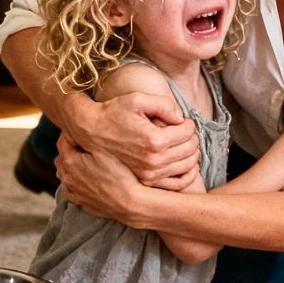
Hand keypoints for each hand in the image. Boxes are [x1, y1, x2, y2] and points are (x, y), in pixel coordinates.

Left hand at [55, 134, 144, 220]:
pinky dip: (73, 181)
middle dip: (69, 149)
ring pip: (64, 175)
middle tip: (82, 142)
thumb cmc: (120, 175)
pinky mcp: (81, 202)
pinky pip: (70, 189)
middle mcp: (68, 178)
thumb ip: (86, 140)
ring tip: (82, 159)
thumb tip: (75, 131)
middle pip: (61, 158)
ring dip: (70, 166)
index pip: (63, 142)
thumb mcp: (104, 151)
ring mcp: (73, 192)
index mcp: (71, 163)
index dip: (70, 134)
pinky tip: (83, 178)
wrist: (130, 203)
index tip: (79, 129)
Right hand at [63, 89, 200, 191]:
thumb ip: (163, 104)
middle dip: (192, 138)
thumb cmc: (114, 112)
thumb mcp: (138, 99)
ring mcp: (150, 173)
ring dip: (192, 153)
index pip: (187, 132)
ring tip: (185, 144)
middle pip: (190, 149)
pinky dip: (188, 174)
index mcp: (154, 139)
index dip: (189, 124)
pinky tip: (186, 163)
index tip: (184, 121)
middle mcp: (154, 160)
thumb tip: (180, 117)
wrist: (91, 132)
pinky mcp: (146, 181)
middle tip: (186, 131)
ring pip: (187, 165)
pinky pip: (178, 183)